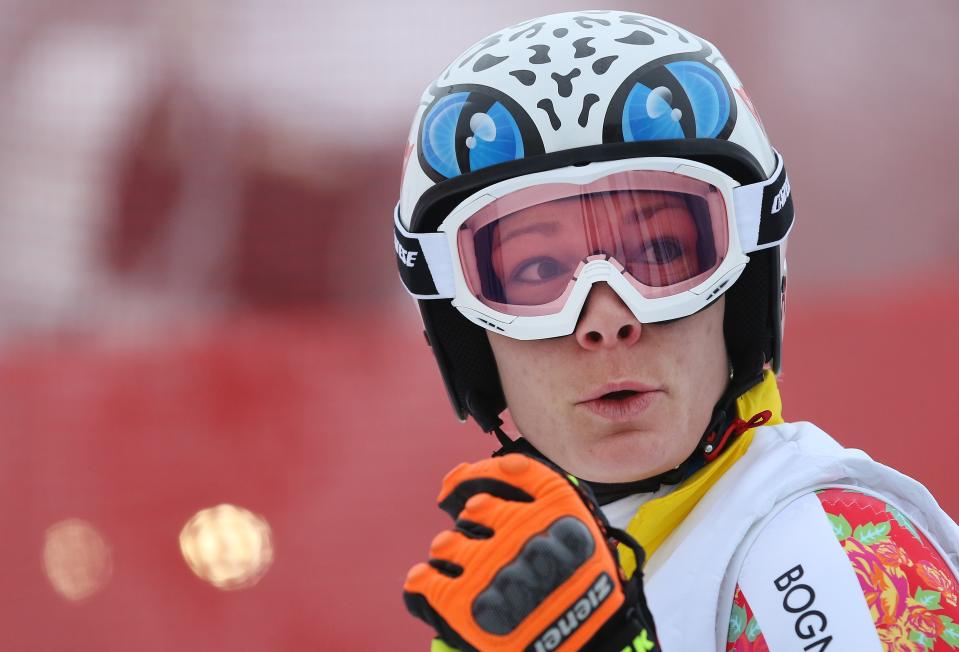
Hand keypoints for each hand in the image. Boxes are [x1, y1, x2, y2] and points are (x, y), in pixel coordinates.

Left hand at [403, 454, 658, 650]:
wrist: (592, 648)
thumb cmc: (585, 587)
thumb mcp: (581, 529)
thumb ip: (536, 493)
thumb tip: (463, 472)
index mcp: (555, 507)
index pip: (505, 470)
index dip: (479, 476)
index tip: (467, 486)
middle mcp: (521, 530)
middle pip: (474, 510)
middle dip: (473, 523)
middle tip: (481, 542)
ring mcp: (491, 566)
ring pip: (446, 544)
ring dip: (449, 553)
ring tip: (462, 566)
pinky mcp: (465, 603)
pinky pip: (423, 581)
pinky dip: (421, 581)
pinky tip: (428, 583)